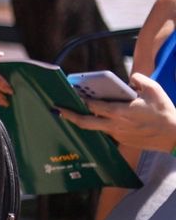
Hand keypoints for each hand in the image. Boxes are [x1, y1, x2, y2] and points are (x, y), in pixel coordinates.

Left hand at [58, 72, 175, 151]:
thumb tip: (129, 78)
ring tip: (70, 112)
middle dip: (69, 115)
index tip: (69, 92)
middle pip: (85, 122)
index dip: (80, 99)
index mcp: (121, 112)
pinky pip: (106, 132)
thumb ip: (140, 80)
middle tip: (56, 109)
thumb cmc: (165, 113)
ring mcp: (117, 135)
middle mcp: (115, 125)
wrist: (174, 137)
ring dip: (83, 120)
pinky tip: (95, 118)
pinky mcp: (122, 141)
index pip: (94, 105)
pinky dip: (99, 125)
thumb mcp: (155, 90)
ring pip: (94, 128)